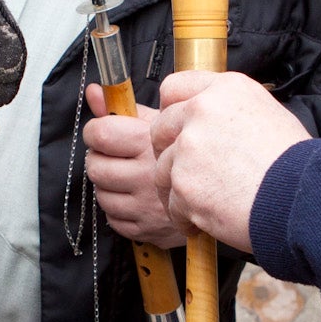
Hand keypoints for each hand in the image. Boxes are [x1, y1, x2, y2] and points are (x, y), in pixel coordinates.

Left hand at [82, 84, 187, 249]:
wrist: (227, 191)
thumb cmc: (188, 152)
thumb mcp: (161, 121)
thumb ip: (124, 106)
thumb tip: (93, 92)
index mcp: (149, 144)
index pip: (101, 135)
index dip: (94, 132)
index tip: (100, 133)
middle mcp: (146, 176)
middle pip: (96, 168)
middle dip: (99, 160)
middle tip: (114, 157)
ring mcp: (146, 207)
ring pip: (101, 196)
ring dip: (109, 187)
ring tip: (127, 178)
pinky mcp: (147, 230)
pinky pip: (113, 220)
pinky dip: (119, 211)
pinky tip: (135, 199)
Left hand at [148, 71, 309, 250]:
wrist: (304, 199)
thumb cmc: (295, 164)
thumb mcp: (267, 114)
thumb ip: (229, 111)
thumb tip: (207, 120)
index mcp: (225, 89)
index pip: (174, 88)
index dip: (171, 111)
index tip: (175, 129)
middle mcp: (202, 111)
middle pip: (160, 128)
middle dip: (169, 152)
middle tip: (188, 172)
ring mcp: (190, 147)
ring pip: (162, 169)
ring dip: (179, 188)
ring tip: (206, 202)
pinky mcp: (185, 183)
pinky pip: (172, 203)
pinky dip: (186, 216)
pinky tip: (208, 218)